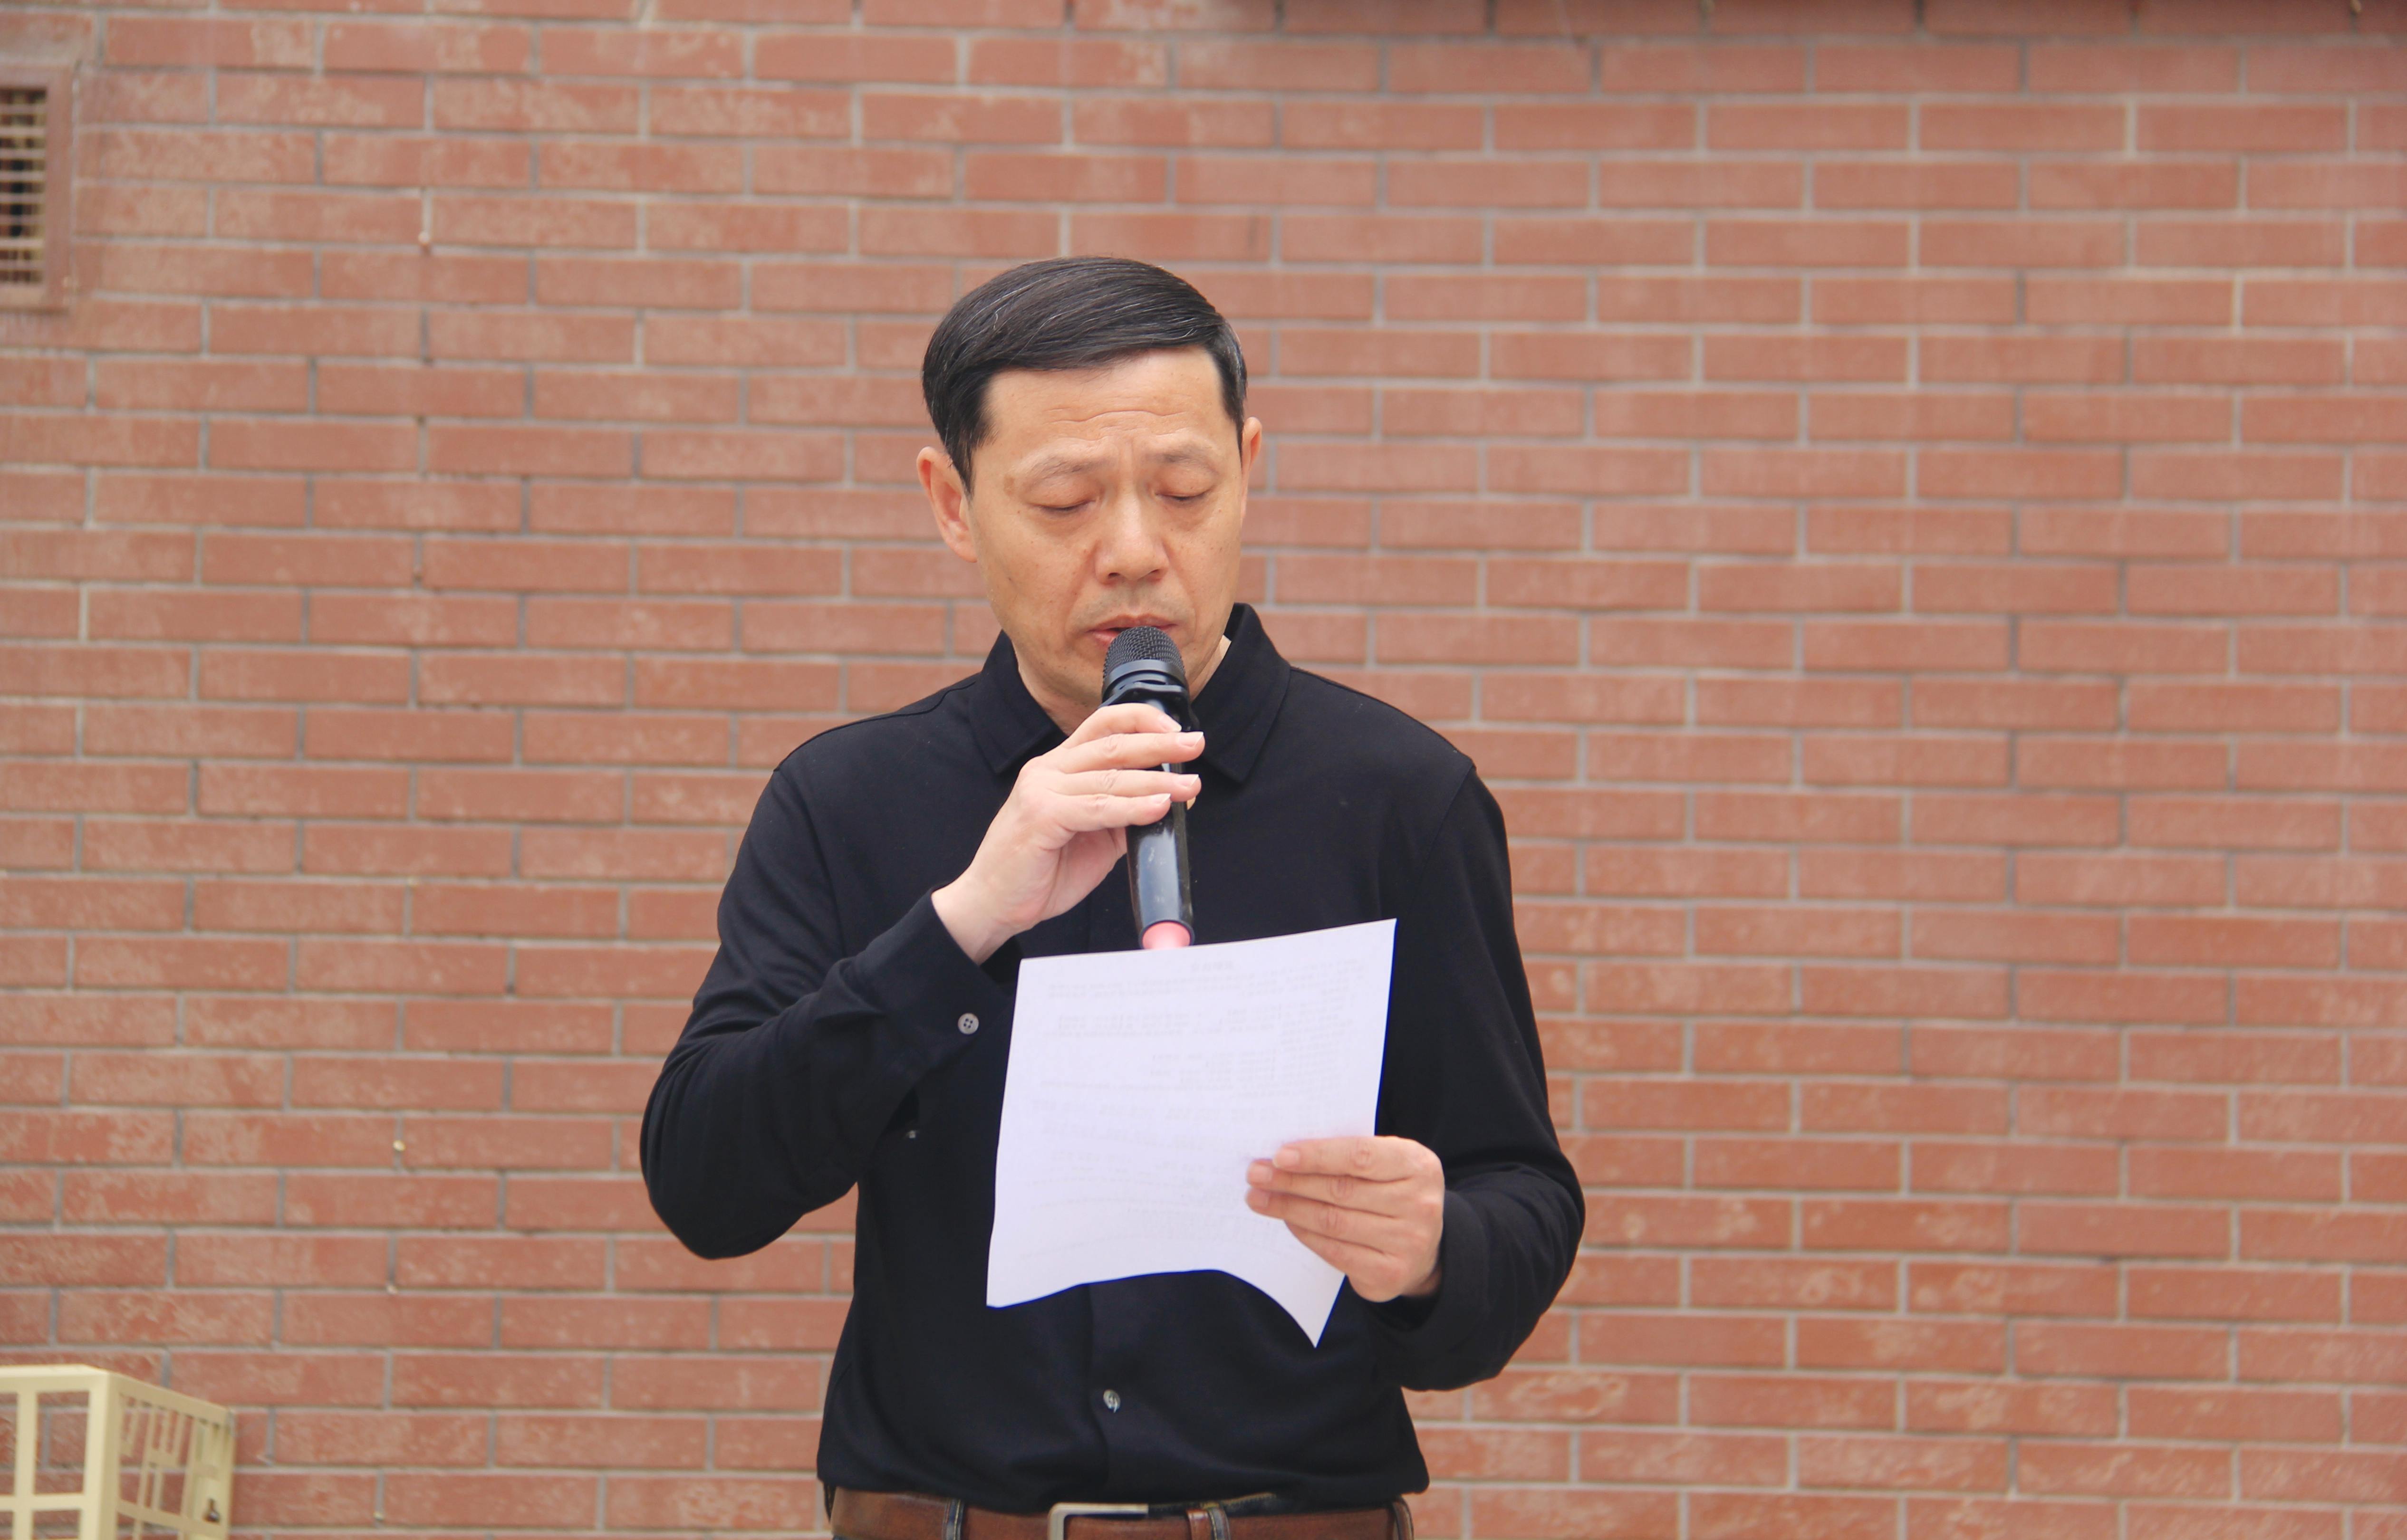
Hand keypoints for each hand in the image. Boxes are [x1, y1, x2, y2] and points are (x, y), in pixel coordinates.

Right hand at [932, 702, 1201, 963]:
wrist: (995, 903)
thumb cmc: (1041, 871)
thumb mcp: (1093, 836)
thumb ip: (1122, 814)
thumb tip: (1170, 799)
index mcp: (1058, 766)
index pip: (1103, 725)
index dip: (1142, 720)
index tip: (1177, 728)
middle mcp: (1047, 770)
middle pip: (1112, 744)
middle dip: (1160, 743)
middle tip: (1195, 745)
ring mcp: (1042, 790)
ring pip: (1110, 776)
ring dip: (1157, 779)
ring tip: (1189, 786)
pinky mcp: (1041, 816)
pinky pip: (1097, 808)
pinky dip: (1132, 807)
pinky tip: (1158, 806)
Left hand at [1246, 1136, 1444, 1303]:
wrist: (1424, 1247)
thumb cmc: (1392, 1192)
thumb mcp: (1387, 1164)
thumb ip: (1350, 1156)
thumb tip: (1287, 1155)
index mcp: (1418, 1165)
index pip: (1361, 1156)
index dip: (1317, 1155)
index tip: (1280, 1155)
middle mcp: (1419, 1205)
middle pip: (1341, 1190)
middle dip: (1291, 1182)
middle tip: (1256, 1174)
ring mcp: (1408, 1242)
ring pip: (1333, 1222)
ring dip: (1289, 1208)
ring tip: (1258, 1198)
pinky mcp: (1389, 1273)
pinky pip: (1334, 1251)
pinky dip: (1304, 1234)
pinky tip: (1286, 1221)